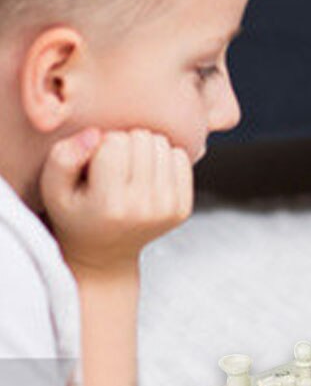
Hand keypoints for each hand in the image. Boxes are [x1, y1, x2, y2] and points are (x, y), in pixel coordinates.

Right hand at [40, 128, 194, 274]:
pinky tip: (147, 177)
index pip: (116, 141)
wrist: (103, 252)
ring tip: (128, 172)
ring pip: (163, 144)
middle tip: (112, 168)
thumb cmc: (75, 214)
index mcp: (109, 205)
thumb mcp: (52, 189)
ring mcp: (167, 209)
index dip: (101, 145)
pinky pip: (181, 157)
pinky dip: (164, 159)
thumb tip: (96, 133)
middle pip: (142, 139)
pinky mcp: (183, 208)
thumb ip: (63, 157)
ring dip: (145, 150)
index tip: (94, 164)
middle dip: (125, 144)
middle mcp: (142, 208)